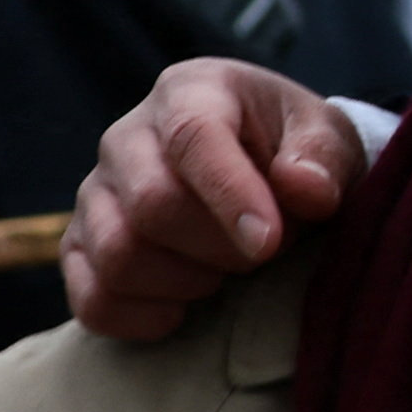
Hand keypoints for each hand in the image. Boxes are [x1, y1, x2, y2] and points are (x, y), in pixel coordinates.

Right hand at [65, 60, 366, 340]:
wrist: (265, 172)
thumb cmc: (296, 152)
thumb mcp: (329, 139)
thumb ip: (323, 158)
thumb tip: (306, 189)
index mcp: (190, 93)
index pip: (191, 138)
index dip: (229, 195)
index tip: (269, 242)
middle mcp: (127, 138)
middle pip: (152, 205)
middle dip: (221, 247)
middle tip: (263, 253)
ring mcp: (96, 194)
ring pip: (118, 255)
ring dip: (186, 282)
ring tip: (224, 271)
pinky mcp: (81, 247)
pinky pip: (91, 299)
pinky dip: (140, 317)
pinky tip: (183, 310)